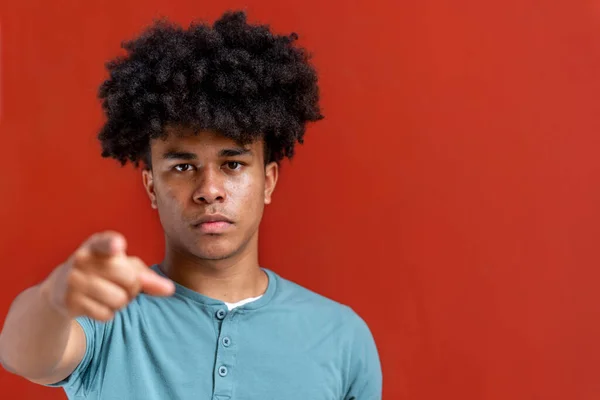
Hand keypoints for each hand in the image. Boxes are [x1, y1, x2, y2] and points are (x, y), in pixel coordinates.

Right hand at [41, 231, 174, 320]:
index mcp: (96, 245)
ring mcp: (72, 280)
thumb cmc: (102, 273)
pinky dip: (108, 314)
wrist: (61, 290)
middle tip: (120, 285)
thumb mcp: (122, 267)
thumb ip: (147, 276)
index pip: (105, 242)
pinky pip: (106, 314)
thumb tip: (170, 289)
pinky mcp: (68, 302)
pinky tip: (96, 304)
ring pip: (119, 300)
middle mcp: (81, 259)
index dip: (112, 244)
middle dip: (132, 287)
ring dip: (121, 303)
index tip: (118, 246)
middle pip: (129, 279)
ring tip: (108, 294)